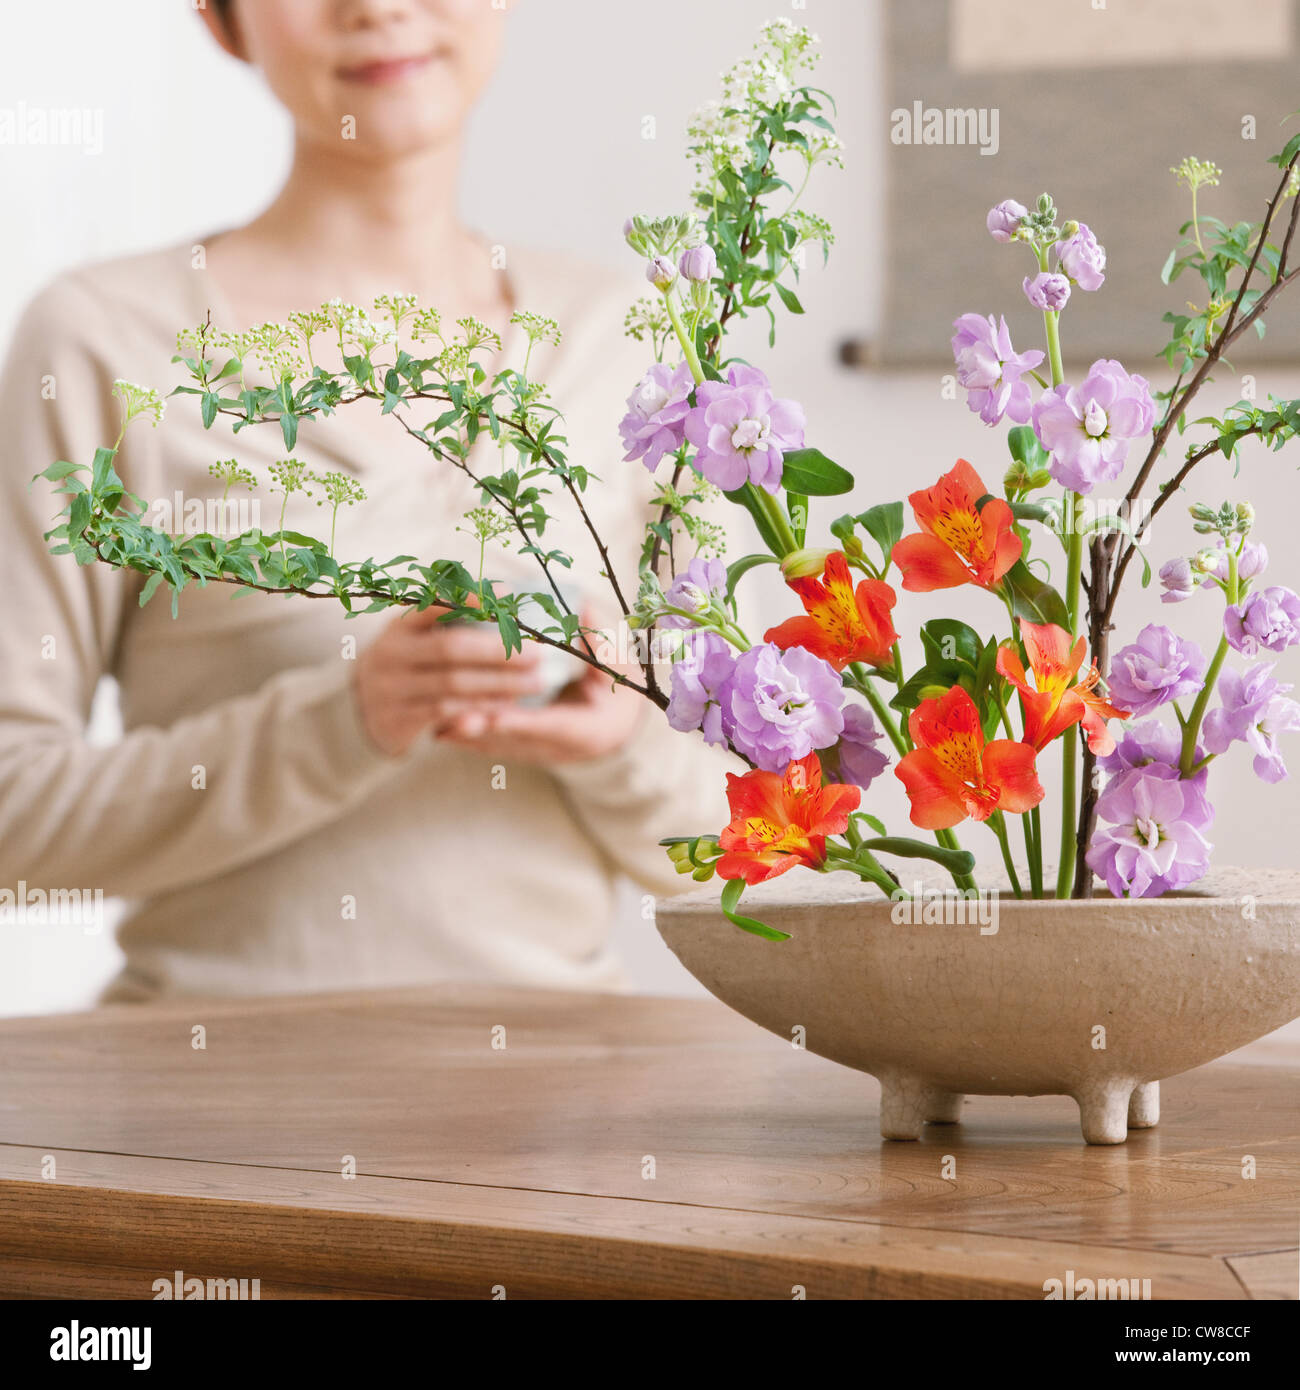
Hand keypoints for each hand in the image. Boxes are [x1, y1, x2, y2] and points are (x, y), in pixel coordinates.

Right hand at [353, 605, 546, 755]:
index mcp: (399, 626)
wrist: (361, 711)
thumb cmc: (408, 665)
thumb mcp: (416, 637)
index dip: (471, 598)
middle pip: (451, 648)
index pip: (434, 604)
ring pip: (453, 684)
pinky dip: (480, 709)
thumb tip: (505, 592)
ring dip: (499, 684)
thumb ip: (450, 619)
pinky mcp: (398, 719)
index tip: (509, 596)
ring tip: (534, 683)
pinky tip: (507, 707)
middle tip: (537, 655)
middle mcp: (391, 654)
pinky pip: (445, 714)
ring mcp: (392, 688)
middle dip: (498, 650)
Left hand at [434, 629, 646, 765]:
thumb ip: (602, 643)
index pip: (554, 726)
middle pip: (519, 743)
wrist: (618, 724)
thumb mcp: (619, 667)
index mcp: (591, 729)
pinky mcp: (524, 752)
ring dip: (470, 738)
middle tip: (454, 721)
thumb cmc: (618, 688)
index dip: (524, 722)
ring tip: (438, 726)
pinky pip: (493, 748)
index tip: (497, 716)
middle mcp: (563, 749)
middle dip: (486, 732)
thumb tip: (583, 610)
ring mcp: (541, 754)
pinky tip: (441, 730)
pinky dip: (469, 740)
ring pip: (501, 749)